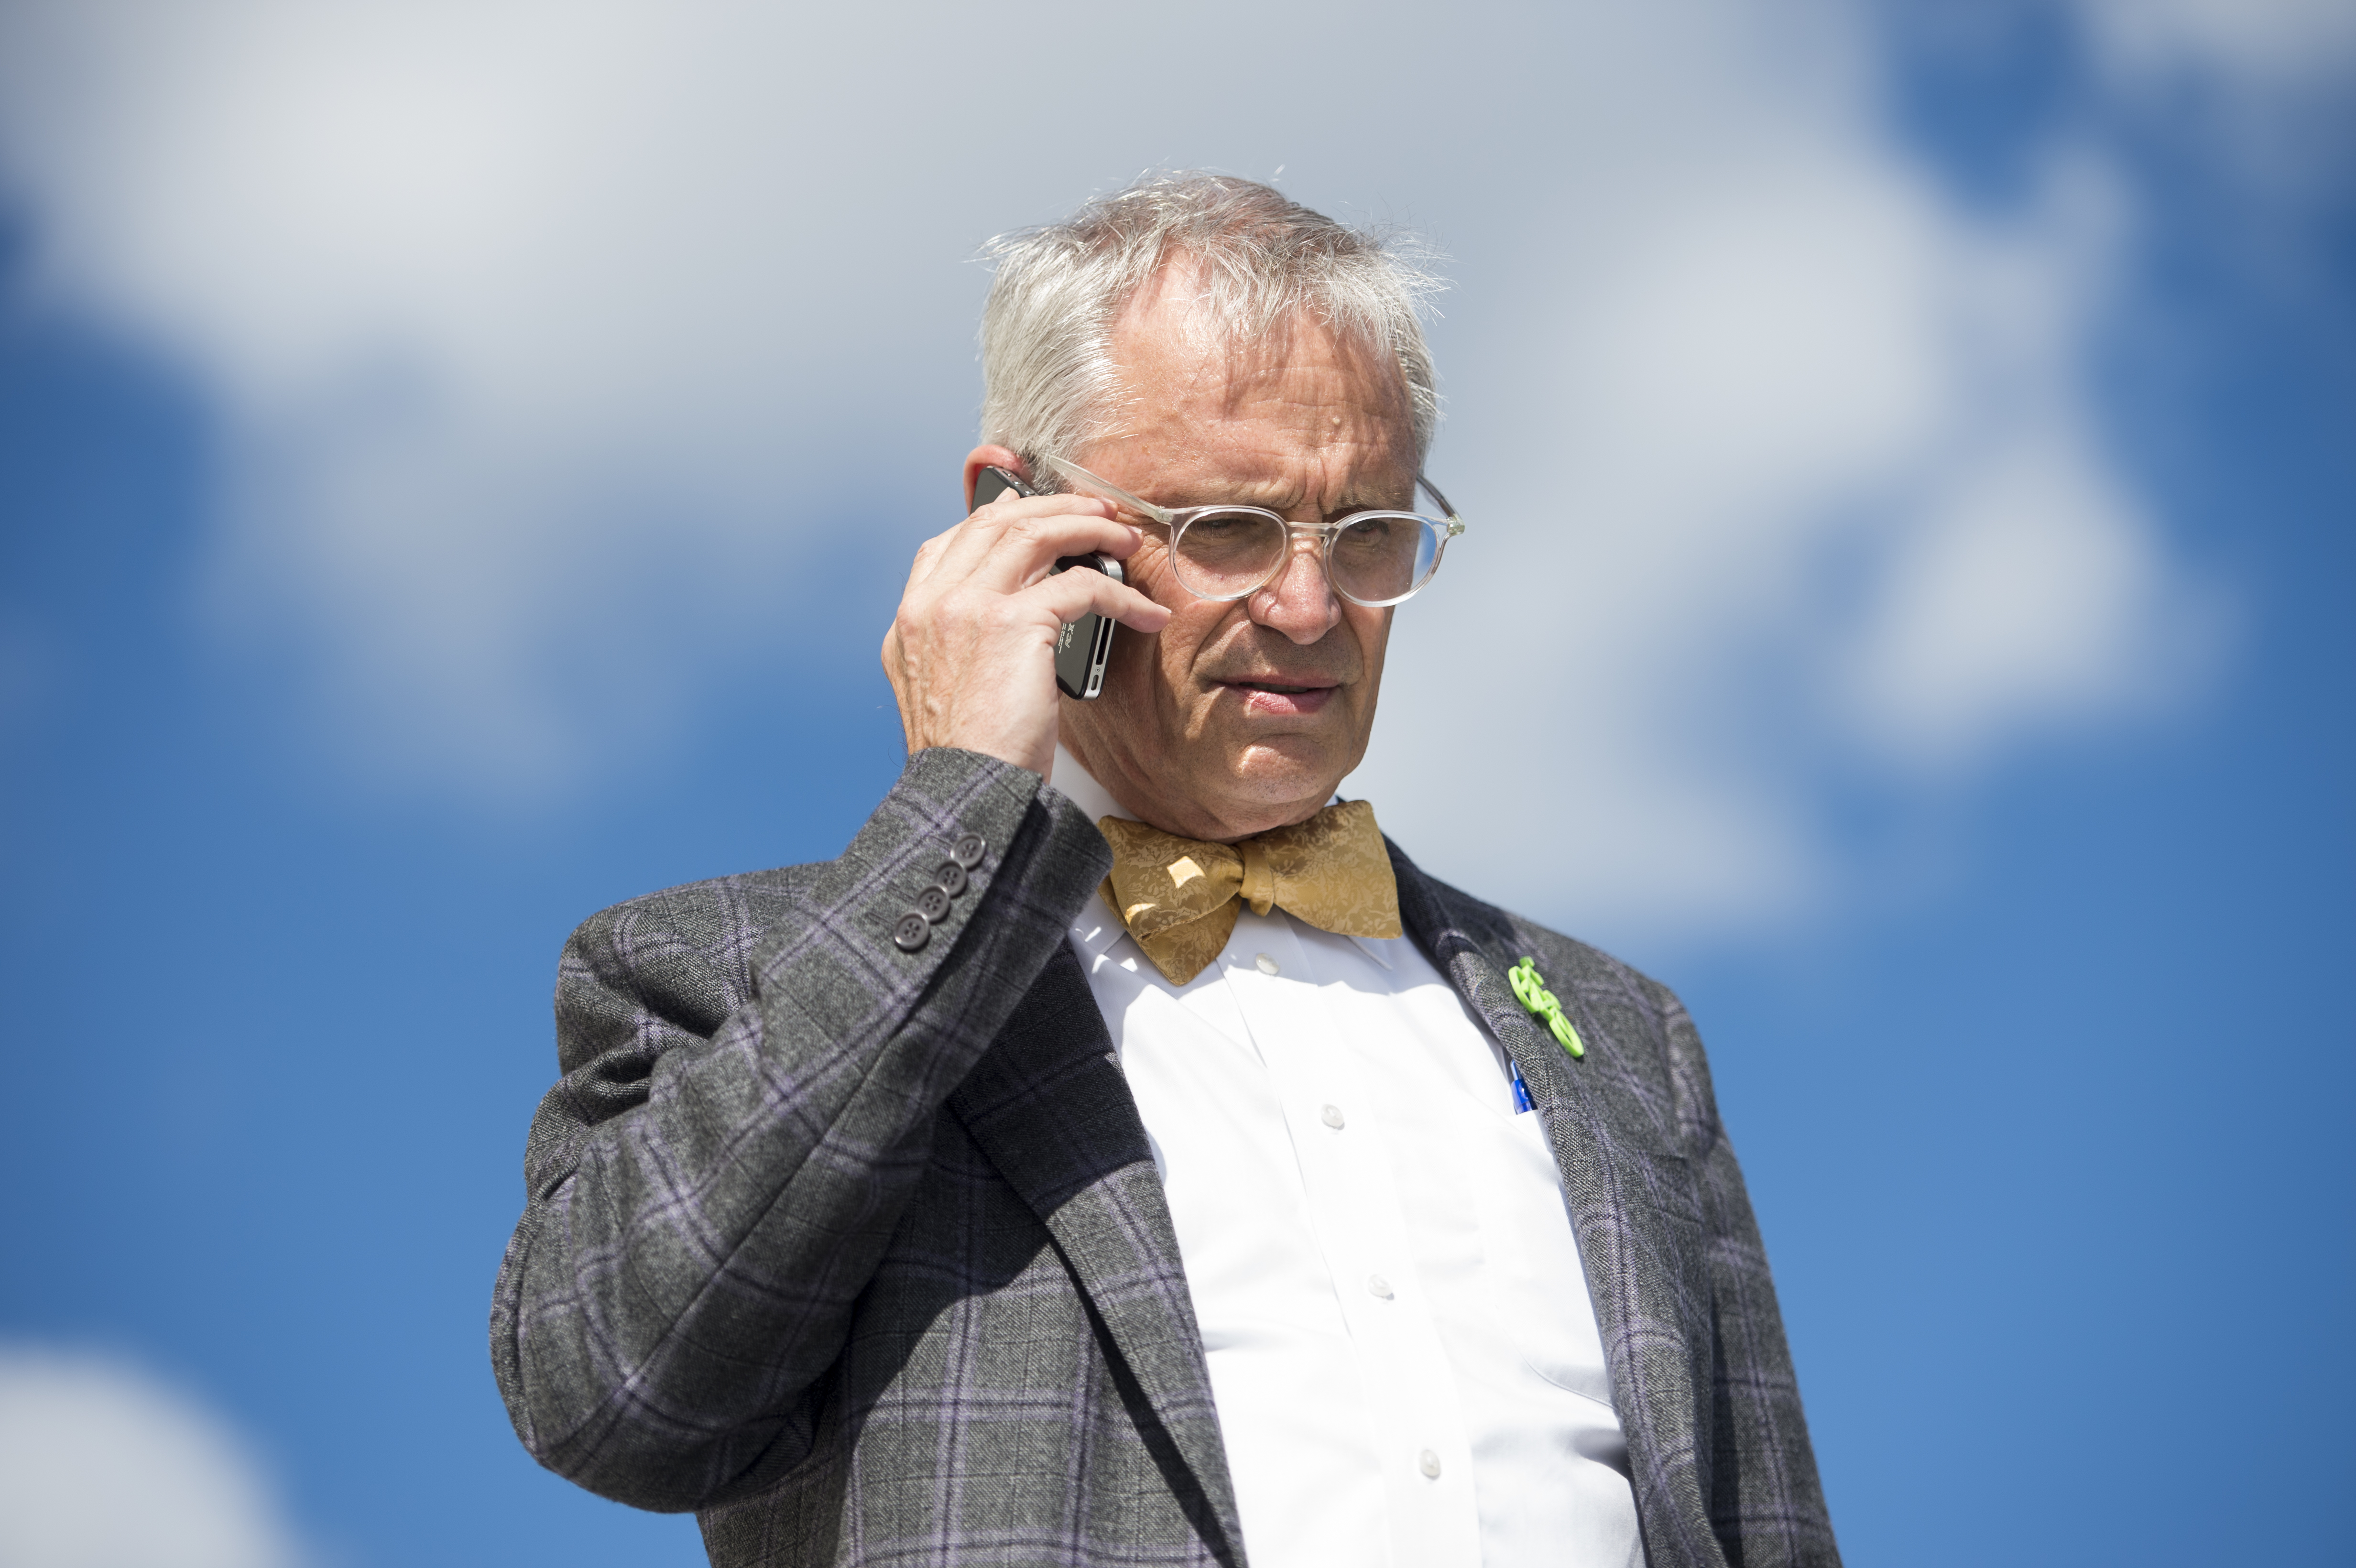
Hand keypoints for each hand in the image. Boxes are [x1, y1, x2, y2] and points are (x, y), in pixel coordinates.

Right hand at [882, 486, 1169, 778]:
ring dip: (1090, 530)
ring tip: (1126, 541)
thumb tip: (1020, 608)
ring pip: (1035, 534)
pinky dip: (1121, 596)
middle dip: (1054, 508)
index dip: (997, 515)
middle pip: (996, 522)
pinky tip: (1145, 614)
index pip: (949, 541)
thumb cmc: (971, 755)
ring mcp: (966, 607)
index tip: (1034, 510)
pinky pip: (1081, 586)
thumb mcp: (946, 688)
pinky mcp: (1011, 624)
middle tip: (1098, 514)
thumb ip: (965, 641)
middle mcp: (931, 604)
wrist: (966, 791)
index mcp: (911, 618)